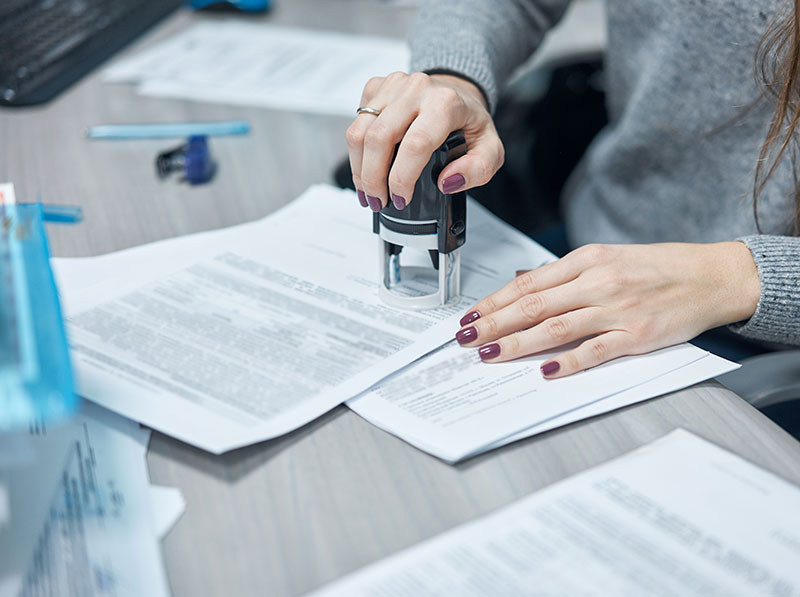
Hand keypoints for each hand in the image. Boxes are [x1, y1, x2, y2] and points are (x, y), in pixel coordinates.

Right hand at [346, 72, 503, 210]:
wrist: (457, 92)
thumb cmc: (469, 122)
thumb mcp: (490, 150)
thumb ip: (478, 169)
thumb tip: (447, 182)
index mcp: (445, 103)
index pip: (415, 144)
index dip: (402, 178)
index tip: (401, 198)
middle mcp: (417, 89)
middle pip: (379, 139)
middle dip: (373, 179)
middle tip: (379, 201)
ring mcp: (393, 86)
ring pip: (359, 131)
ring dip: (359, 169)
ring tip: (368, 190)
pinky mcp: (377, 88)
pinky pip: (356, 122)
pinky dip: (357, 152)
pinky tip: (368, 166)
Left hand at [455, 242, 760, 377]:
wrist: (712, 276)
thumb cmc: (658, 267)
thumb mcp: (607, 257)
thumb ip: (564, 273)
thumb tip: (523, 281)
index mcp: (586, 260)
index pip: (528, 284)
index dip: (494, 302)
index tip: (470, 317)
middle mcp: (597, 282)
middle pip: (533, 305)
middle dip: (494, 323)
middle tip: (466, 339)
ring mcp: (616, 309)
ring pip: (555, 327)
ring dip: (518, 343)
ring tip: (490, 354)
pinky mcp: (636, 335)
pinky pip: (594, 350)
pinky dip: (567, 361)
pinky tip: (544, 370)